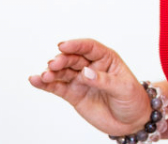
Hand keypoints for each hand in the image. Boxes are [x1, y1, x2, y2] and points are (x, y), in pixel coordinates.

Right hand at [27, 39, 150, 135]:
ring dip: (51, 72)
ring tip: (43, 76)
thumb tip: (85, 72)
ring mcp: (80, 80)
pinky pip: (57, 87)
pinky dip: (45, 84)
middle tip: (53, 65)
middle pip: (72, 59)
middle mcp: (90, 66)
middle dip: (61, 60)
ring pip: (62, 72)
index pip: (89, 47)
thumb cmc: (133, 100)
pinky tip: (34, 80)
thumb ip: (104, 80)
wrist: (131, 122)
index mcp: (106, 58)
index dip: (75, 45)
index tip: (63, 46)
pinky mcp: (73, 94)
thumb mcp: (124, 88)